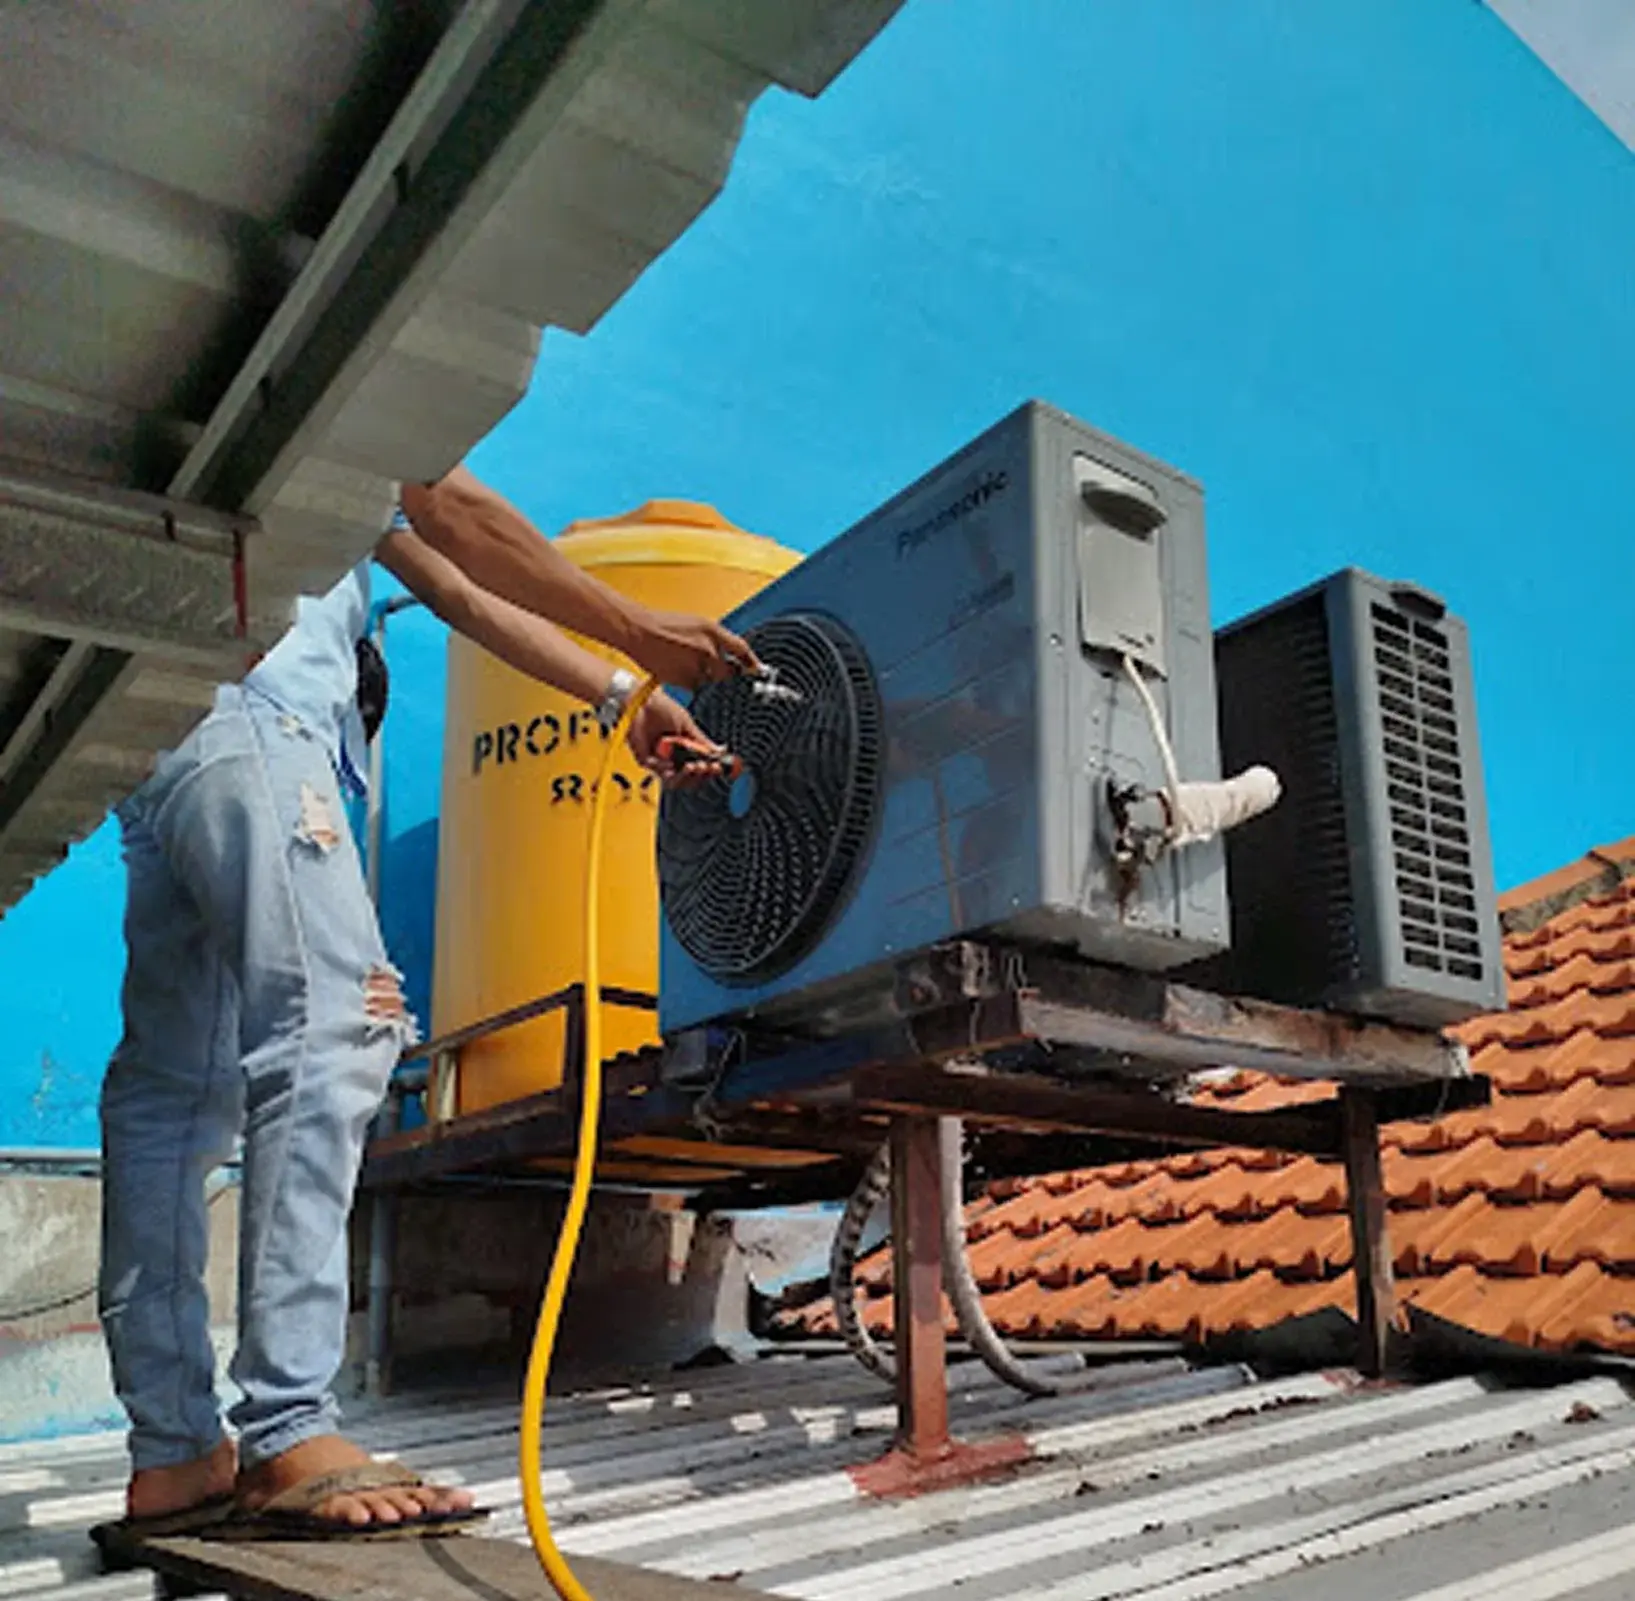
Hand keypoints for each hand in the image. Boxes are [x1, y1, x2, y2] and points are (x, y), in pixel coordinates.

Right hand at [624, 607, 762, 691]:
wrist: (639, 631)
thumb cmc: (663, 625)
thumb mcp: (696, 623)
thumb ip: (715, 638)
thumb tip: (729, 652)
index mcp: (713, 631)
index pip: (742, 649)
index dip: (752, 661)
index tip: (756, 669)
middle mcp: (708, 649)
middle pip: (728, 671)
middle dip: (725, 672)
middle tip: (714, 667)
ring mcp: (696, 666)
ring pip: (711, 681)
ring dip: (705, 677)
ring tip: (686, 663)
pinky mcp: (684, 680)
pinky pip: (695, 687)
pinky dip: (690, 682)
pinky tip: (678, 669)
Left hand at [626, 692, 728, 788]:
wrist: (643, 702)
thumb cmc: (662, 709)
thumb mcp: (687, 725)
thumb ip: (702, 742)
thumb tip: (721, 751)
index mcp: (684, 750)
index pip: (700, 768)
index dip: (709, 771)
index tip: (718, 767)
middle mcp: (673, 758)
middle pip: (689, 779)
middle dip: (700, 776)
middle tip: (705, 767)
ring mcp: (660, 761)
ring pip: (676, 781)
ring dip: (686, 777)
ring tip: (692, 766)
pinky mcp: (646, 761)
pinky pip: (659, 773)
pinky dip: (668, 770)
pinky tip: (671, 764)